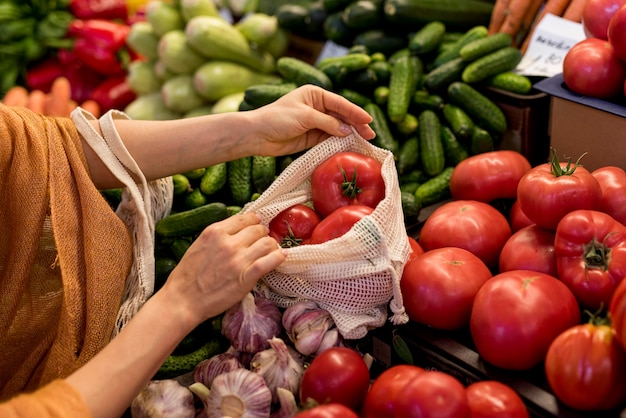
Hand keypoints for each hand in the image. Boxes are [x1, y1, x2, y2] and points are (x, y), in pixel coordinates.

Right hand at [158, 212, 284, 324]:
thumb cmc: (188, 275)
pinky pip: (270, 261)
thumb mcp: (199, 244)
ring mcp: (239, 259)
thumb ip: (218, 235)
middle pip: (258, 229)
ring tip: (271, 250)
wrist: (183, 300)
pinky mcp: (247, 277)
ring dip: (272, 245)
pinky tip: (281, 257)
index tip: (257, 225)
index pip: (244, 218)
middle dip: (263, 233)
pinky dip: (278, 257)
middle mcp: (229, 242)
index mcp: (215, 232)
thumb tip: (237, 229)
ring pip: (267, 243)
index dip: (254, 221)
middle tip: (263, 240)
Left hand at [249, 85, 375, 156]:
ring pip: (338, 128)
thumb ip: (327, 123)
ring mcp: (315, 122)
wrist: (258, 135)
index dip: (355, 112)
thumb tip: (346, 130)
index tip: (368, 120)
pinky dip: (340, 142)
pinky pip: (330, 139)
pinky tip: (350, 146)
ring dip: (351, 134)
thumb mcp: (305, 117)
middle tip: (370, 134)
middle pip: (342, 115)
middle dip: (356, 124)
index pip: (339, 103)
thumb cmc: (277, 118)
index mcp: (314, 94)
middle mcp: (317, 107)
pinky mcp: (312, 137)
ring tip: (365, 141)